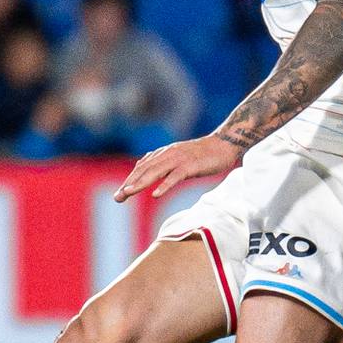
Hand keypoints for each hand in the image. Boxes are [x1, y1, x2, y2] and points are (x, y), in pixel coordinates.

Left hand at [113, 134, 240, 202]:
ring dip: (141, 183)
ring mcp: (179, 159)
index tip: (120, 193)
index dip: (130, 179)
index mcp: (165, 153)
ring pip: (155, 172)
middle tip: (117, 197)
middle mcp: (168, 154)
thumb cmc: (203, 154)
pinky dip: (164, 185)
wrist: (224, 144)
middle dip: (130, 183)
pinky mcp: (191, 166)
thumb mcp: (180, 158)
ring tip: (128, 193)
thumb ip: (165, 164)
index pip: (143, 167)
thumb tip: (149, 171)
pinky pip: (175, 177)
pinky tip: (155, 195)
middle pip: (145, 170)